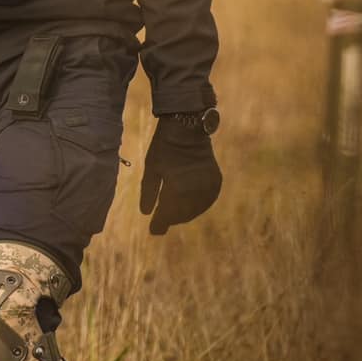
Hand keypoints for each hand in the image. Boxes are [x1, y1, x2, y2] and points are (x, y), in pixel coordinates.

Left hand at [138, 113, 220, 234]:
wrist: (188, 129)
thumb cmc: (164, 147)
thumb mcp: (151, 169)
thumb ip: (148, 192)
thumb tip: (145, 214)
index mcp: (177, 189)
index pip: (167, 215)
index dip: (159, 225)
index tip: (153, 231)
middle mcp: (196, 191)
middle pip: (181, 215)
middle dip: (170, 218)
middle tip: (161, 222)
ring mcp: (209, 187)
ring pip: (194, 210)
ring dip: (183, 214)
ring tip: (172, 214)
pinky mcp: (216, 183)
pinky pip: (205, 202)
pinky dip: (195, 206)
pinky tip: (187, 205)